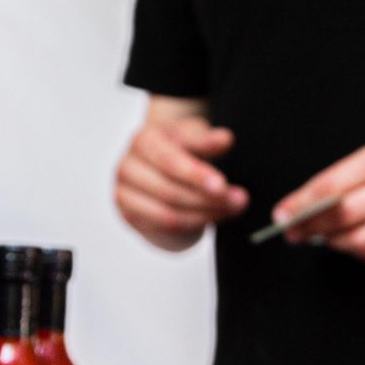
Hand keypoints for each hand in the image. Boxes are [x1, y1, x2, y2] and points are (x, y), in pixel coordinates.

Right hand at [115, 109, 248, 251]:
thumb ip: (207, 139)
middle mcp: (128, 166)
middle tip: (239, 200)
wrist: (161, 167)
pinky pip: (165, 227)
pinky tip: (213, 217)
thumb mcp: (194, 137)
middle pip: (169, 191)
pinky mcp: (130, 215)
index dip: (197, 175)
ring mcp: (125, 194)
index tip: (222, 185)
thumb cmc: (179, 148)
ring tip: (232, 209)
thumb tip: (224, 139)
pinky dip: (194, 225)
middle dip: (208, 199)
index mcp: (144, 140)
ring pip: (168, 214)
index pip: (170, 162)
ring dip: (205, 215)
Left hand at [275, 117, 364, 264]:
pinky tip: (352, 243)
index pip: (331, 188)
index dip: (300, 205)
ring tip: (320, 238)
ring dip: (334, 243)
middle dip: (310, 229)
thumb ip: (357, 170)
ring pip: (360, 242)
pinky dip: (362, 251)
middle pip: (341, 219)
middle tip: (291, 232)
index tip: (281, 214)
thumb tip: (322, 196)